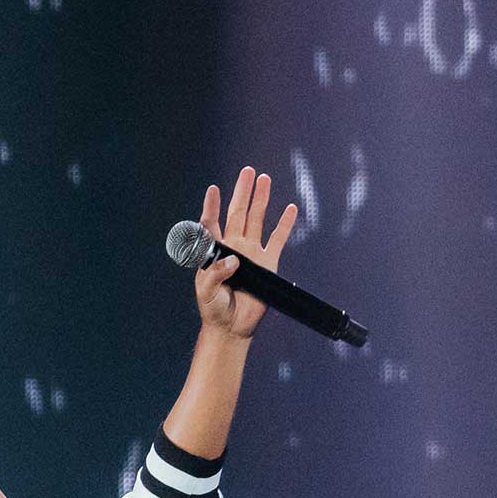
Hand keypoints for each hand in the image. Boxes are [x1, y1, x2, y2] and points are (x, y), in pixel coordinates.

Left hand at [194, 166, 298, 338]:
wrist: (233, 325)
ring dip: (261, 200)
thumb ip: (214, 274)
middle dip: (242, 192)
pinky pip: (277, 239)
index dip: (211, 207)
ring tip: (264, 179)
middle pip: (237, 213)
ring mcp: (251, 253)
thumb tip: (233, 260)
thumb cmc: (214, 308)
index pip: (210, 224)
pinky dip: (284, 224)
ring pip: (257, 219)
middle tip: (247, 171)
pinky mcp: (268, 263)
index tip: (212, 189)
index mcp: (214, 252)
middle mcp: (233, 247)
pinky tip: (290, 208)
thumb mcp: (206, 292)